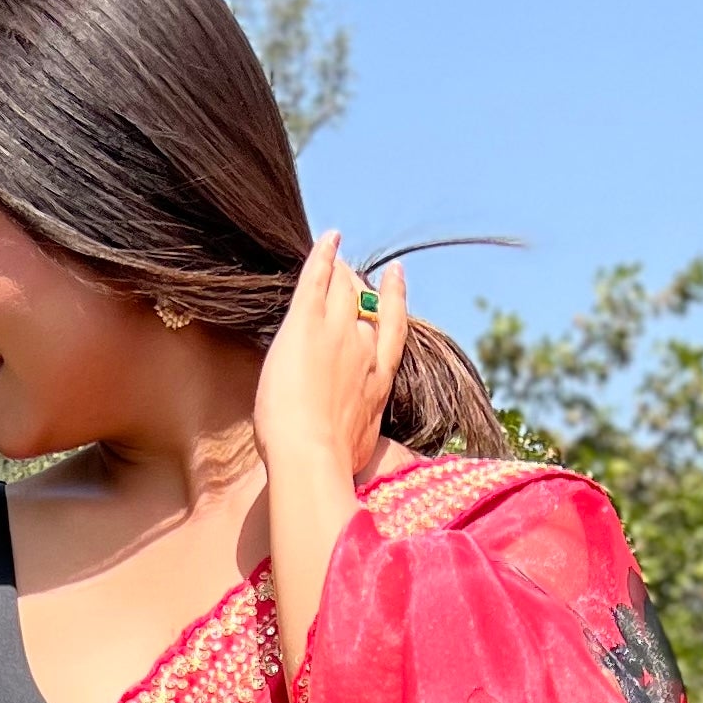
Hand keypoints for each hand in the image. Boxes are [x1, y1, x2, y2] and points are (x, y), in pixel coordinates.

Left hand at [254, 230, 407, 495]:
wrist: (310, 457)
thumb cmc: (330, 464)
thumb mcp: (358, 450)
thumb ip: (359, 433)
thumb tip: (352, 448)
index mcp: (379, 380)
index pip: (392, 328)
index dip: (393, 299)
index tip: (394, 278)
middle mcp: (365, 349)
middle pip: (364, 304)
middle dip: (354, 288)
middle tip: (343, 275)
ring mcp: (338, 333)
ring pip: (342, 287)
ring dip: (338, 271)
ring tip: (332, 257)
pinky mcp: (307, 325)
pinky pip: (318, 277)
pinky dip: (325, 254)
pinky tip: (328, 237)